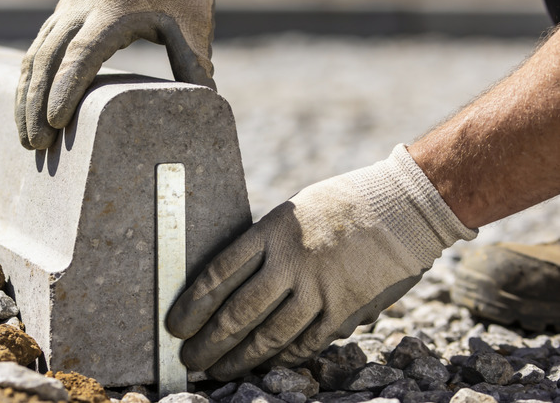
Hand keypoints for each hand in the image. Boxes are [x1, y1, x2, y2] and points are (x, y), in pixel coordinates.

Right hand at [14, 0, 216, 149]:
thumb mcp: (192, 20)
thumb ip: (193, 59)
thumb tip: (204, 100)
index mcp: (114, 9)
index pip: (83, 52)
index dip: (67, 87)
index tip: (57, 121)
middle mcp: (81, 7)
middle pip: (49, 57)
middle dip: (37, 103)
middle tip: (37, 146)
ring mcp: (65, 11)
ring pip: (34, 55)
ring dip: (26, 98)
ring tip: (28, 142)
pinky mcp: (60, 18)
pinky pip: (35, 52)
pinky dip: (28, 84)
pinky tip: (25, 114)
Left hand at [167, 145, 476, 380]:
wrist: (402, 207)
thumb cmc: (341, 205)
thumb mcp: (293, 212)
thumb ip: (265, 247)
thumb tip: (233, 283)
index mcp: (271, 232)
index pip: (219, 273)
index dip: (192, 304)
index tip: (175, 325)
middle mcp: (290, 262)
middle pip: (238, 311)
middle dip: (208, 341)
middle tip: (189, 359)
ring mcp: (318, 288)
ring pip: (269, 334)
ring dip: (239, 357)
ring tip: (218, 370)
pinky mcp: (344, 308)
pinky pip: (306, 341)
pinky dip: (282, 357)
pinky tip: (265, 364)